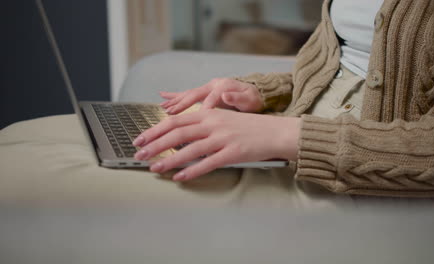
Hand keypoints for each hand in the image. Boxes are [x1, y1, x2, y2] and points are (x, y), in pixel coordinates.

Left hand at [132, 109, 299, 180]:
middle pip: (177, 133)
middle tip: (140, 154)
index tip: (140, 139)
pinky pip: (208, 164)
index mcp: (209, 113)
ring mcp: (223, 139)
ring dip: (169, 160)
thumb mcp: (223, 119)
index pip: (175, 121)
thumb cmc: (249, 127)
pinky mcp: (233, 153)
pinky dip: (192, 171)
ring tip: (155, 168)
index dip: (155, 130)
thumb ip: (201, 125)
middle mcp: (214, 124)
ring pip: (190, 149)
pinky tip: (180, 177)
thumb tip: (178, 136)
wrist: (275, 132)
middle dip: (155, 144)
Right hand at [159, 78, 262, 114]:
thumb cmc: (253, 100)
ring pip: (187, 95)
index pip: (209, 99)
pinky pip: (187, 95)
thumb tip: (226, 95)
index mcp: (222, 86)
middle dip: (181, 104)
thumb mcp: (250, 100)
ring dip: (174, 102)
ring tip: (162, 107)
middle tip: (169, 113)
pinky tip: (163, 98)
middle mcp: (213, 85)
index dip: (203, 109)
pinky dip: (175, 97)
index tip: (197, 120)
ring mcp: (207, 88)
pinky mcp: (205, 94)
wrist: (255, 95)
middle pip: (193, 95)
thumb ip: (238, 98)